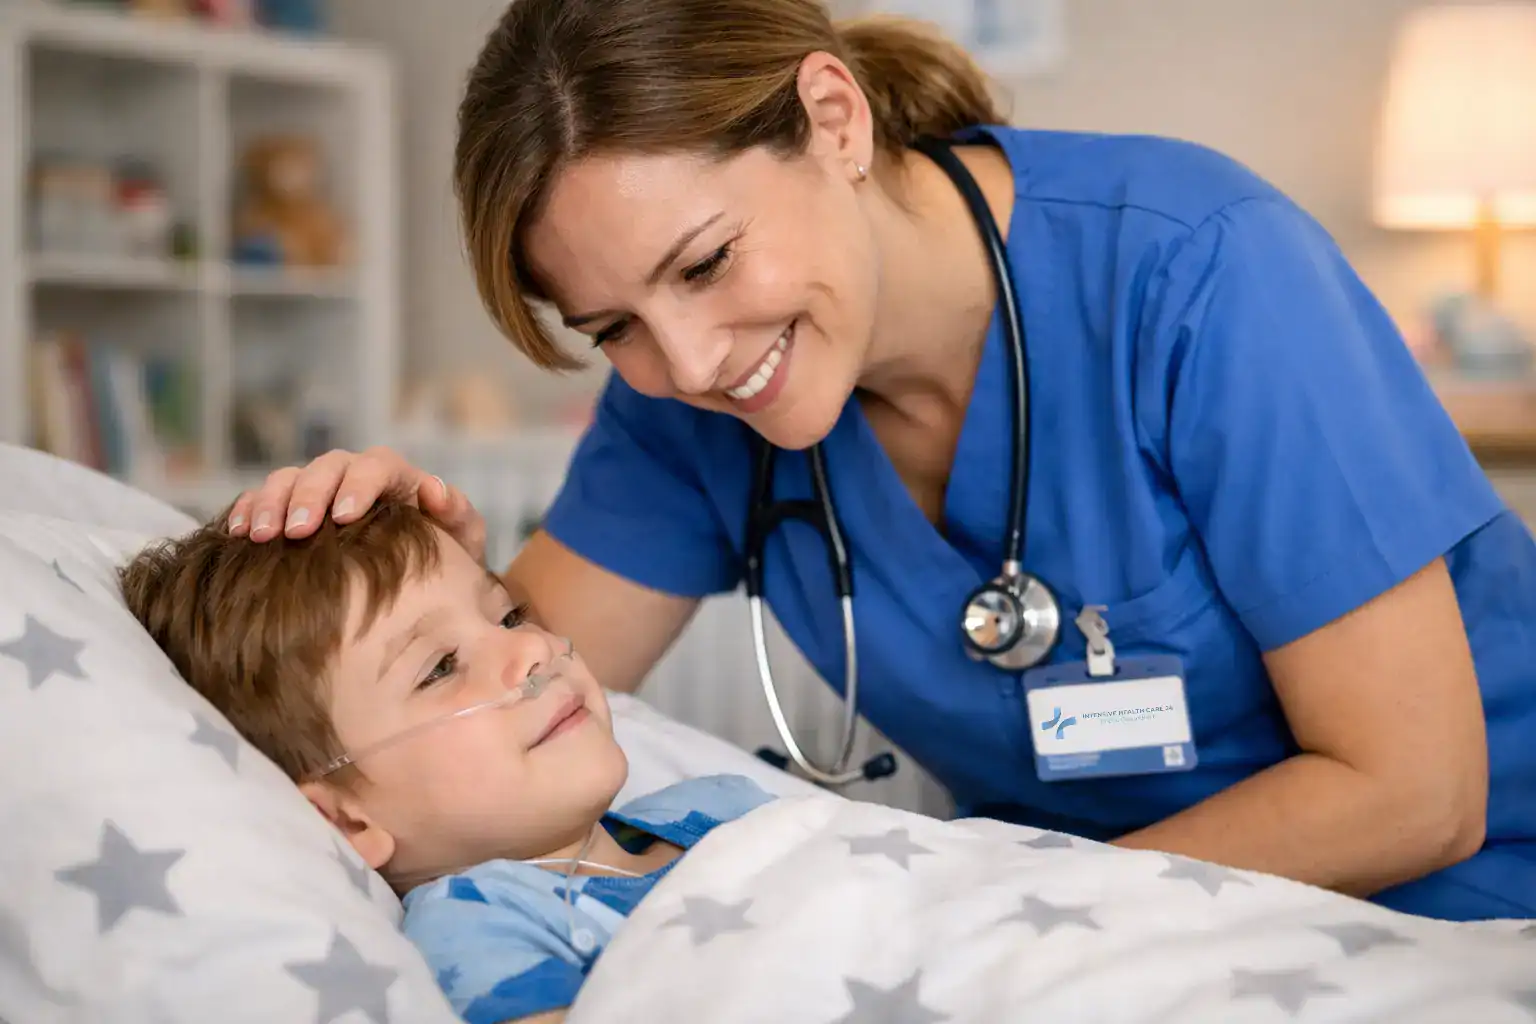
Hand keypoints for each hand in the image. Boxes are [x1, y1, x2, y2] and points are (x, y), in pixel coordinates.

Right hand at [225, 447, 487, 562]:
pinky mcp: (290, 510)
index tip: (345, 517)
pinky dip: (246, 509)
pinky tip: (235, 534)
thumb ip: (457, 514)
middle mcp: (354, 477)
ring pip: (287, 479)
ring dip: (270, 503)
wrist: (419, 586)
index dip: (359, 485)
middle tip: (296, 531)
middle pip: (325, 468)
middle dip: (308, 496)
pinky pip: (261, 498)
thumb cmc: (444, 559)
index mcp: (397, 478)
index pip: (376, 466)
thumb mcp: (461, 541)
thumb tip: (434, 488)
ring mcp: (319, 491)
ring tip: (259, 536)